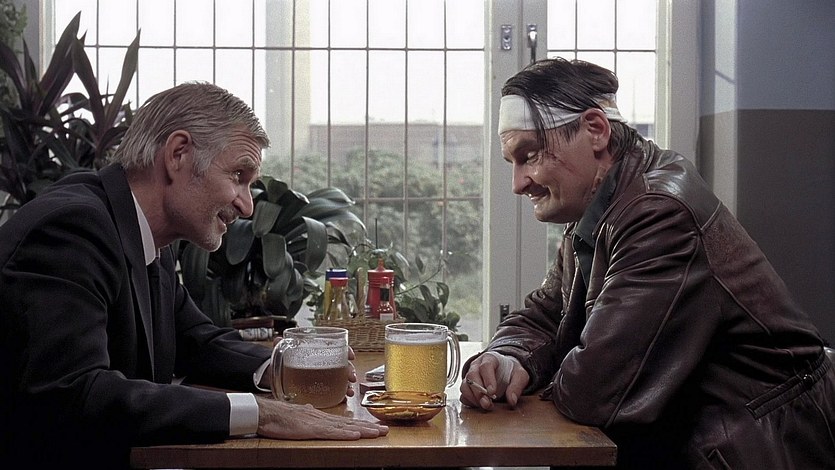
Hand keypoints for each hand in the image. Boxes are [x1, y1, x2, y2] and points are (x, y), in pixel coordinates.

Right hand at [255, 396, 388, 439]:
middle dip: (369, 428)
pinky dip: (345, 434)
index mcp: (320, 417)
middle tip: (385, 430)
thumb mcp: (298, 416)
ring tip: (378, 433)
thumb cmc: (279, 416)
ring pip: (345, 428)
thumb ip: (307, 415)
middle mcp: (323, 419)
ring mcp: (319, 424)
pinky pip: (332, 433)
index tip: (375, 427)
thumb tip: (312, 412)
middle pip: (350, 424)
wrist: (267, 413)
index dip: (361, 425)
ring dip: (363, 431)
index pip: (345, 422)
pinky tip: (356, 435)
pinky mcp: (312, 430)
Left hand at [260, 344, 357, 398]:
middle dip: (350, 370)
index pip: (338, 347)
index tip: (350, 356)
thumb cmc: (286, 359)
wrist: (279, 372)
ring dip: (348, 384)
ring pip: (342, 378)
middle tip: (351, 377)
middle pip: (343, 364)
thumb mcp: (284, 350)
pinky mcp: (322, 387)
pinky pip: (335, 390)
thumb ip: (281, 344)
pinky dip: (341, 394)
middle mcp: (326, 362)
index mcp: (320, 350)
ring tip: (349, 391)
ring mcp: (325, 375)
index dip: (347, 351)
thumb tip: (278, 340)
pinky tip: (344, 398)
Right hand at [460, 351, 528, 409]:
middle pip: (472, 376)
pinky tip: (479, 405)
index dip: (488, 379)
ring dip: (473, 398)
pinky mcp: (467, 387)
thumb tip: (512, 400)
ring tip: (485, 406)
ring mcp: (470, 376)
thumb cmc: (510, 371)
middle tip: (487, 403)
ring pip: (465, 386)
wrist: (504, 370)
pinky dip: (469, 401)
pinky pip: (463, 394)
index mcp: (490, 359)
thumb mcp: (520, 375)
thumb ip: (517, 386)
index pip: (485, 366)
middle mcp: (476, 366)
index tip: (492, 392)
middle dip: (479, 392)